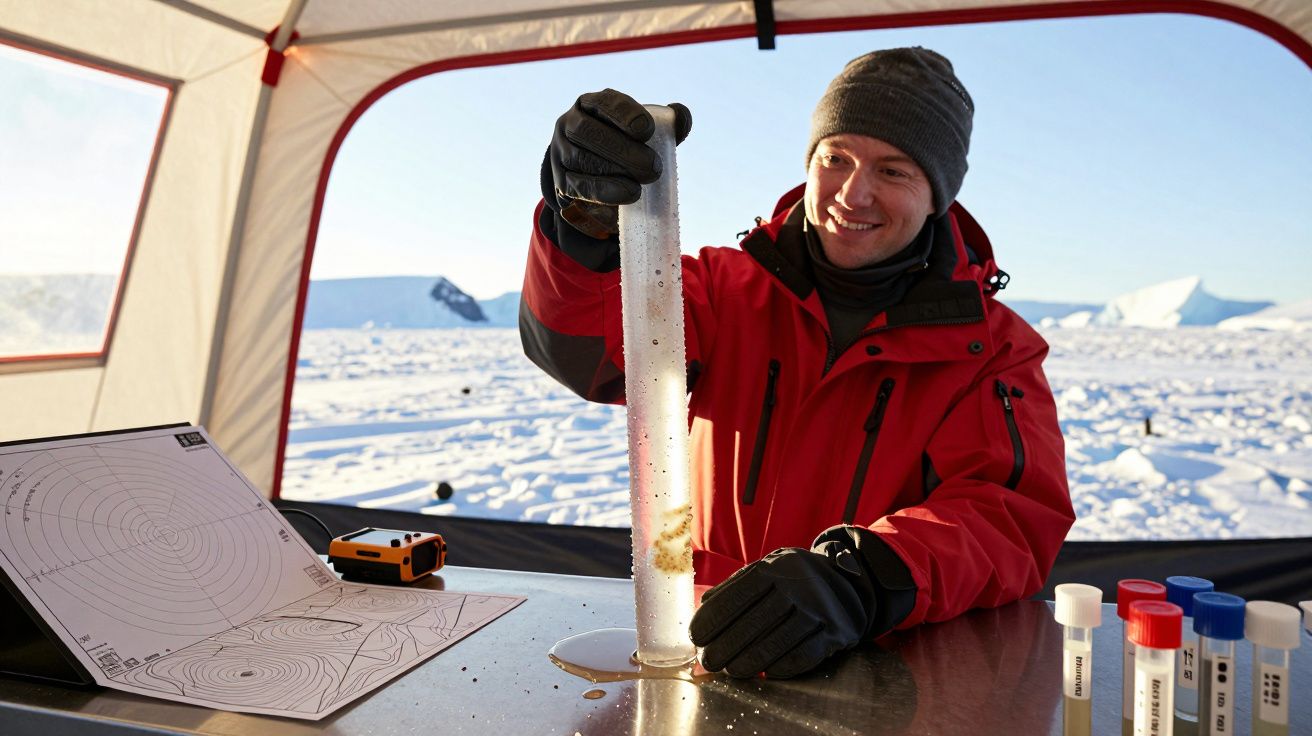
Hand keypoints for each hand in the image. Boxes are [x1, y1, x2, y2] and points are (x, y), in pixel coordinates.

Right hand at [545, 89, 691, 237]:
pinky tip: (628, 194)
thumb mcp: (643, 133)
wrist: (595, 178)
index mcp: (591, 104)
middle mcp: (569, 123)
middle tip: (653, 167)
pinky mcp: (560, 181)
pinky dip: (604, 190)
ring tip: (643, 183)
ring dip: (614, 171)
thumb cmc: (624, 146)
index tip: (647, 131)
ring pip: (581, 158)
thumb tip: (682, 117)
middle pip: (587, 132)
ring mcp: (561, 152)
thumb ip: (667, 124)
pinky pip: (577, 185)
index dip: (623, 114)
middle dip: (621, 149)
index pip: (603, 102)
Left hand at [688, 547, 870, 677]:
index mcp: (774, 567)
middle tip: (708, 662)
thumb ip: (736, 586)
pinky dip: (783, 666)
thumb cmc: (793, 581)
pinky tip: (767, 673)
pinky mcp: (835, 631)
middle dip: (725, 645)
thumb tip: (702, 607)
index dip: (712, 619)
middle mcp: (797, 585)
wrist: (846, 584)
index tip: (696, 638)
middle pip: (754, 622)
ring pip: (777, 641)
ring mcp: (818, 608)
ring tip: (731, 671)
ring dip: (749, 661)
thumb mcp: (767, 570)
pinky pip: (805, 654)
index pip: (737, 596)